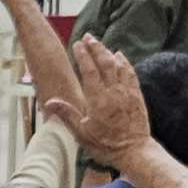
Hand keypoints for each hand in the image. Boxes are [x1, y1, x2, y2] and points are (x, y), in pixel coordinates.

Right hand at [64, 35, 153, 171]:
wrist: (135, 151)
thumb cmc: (106, 145)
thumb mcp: (82, 134)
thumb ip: (67, 115)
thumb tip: (50, 102)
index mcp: (97, 99)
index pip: (89, 70)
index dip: (83, 55)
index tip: (77, 44)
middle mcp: (113, 92)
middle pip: (104, 62)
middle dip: (96, 47)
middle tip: (88, 36)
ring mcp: (127, 92)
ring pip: (118, 65)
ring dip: (108, 52)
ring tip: (100, 43)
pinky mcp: (136, 96)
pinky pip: (130, 73)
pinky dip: (124, 62)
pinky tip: (119, 55)